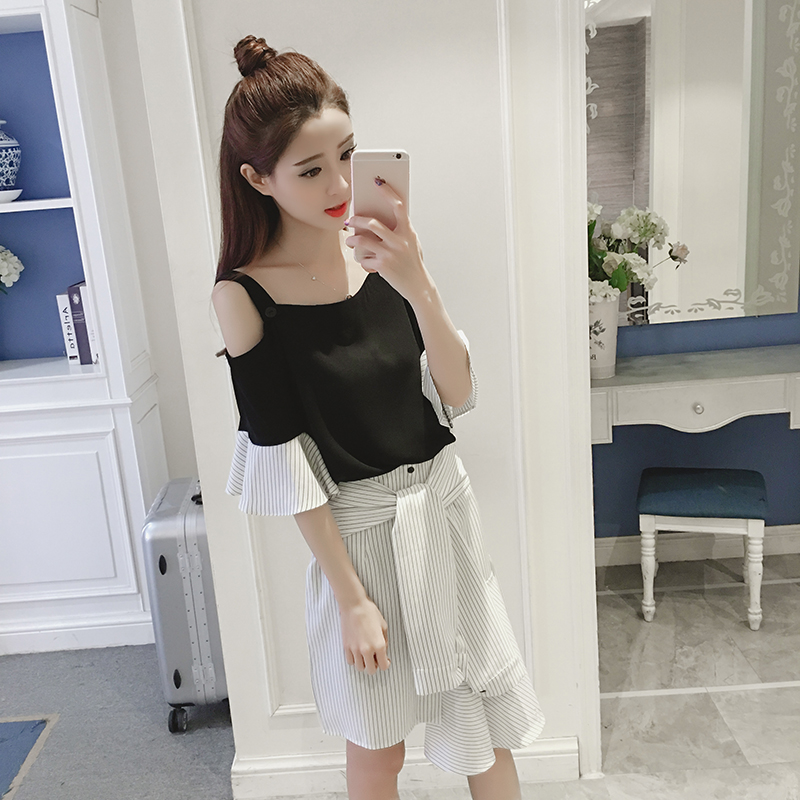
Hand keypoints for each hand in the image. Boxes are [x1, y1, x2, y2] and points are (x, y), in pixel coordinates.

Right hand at [339, 596, 390, 674]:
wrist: (354, 605)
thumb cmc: (370, 612)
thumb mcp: (383, 625)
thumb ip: (385, 641)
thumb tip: (383, 650)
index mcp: (379, 645)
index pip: (383, 666)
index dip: (386, 664)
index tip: (385, 660)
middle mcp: (367, 650)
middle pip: (371, 670)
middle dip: (375, 666)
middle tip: (375, 658)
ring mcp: (355, 650)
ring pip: (360, 668)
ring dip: (364, 664)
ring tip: (365, 655)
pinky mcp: (346, 647)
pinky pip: (350, 661)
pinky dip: (354, 660)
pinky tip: (357, 652)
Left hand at [345, 180, 431, 303]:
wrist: (418, 286)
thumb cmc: (412, 262)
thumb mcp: (411, 241)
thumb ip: (399, 228)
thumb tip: (380, 214)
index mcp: (408, 231)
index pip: (398, 206)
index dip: (387, 192)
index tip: (377, 182)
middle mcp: (400, 241)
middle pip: (373, 223)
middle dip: (358, 219)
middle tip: (350, 220)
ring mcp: (390, 254)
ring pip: (363, 240)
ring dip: (352, 239)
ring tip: (350, 239)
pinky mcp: (382, 267)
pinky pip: (364, 258)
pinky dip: (362, 259)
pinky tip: (364, 260)